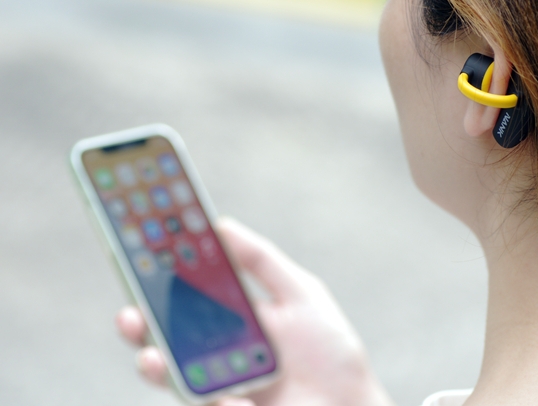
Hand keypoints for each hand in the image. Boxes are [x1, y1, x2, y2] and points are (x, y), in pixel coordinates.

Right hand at [116, 217, 393, 405]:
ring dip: (156, 367)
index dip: (158, 280)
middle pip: (164, 338)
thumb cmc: (332, 353)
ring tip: (153, 357)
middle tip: (131, 314)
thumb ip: (263, 262)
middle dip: (139, 327)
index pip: (184, 298)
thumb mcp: (302, 295)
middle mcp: (216, 355)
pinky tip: (239, 402)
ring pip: (171, 378)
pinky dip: (222, 405)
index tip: (140, 259)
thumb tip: (220, 225)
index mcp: (231, 321)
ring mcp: (219, 388)